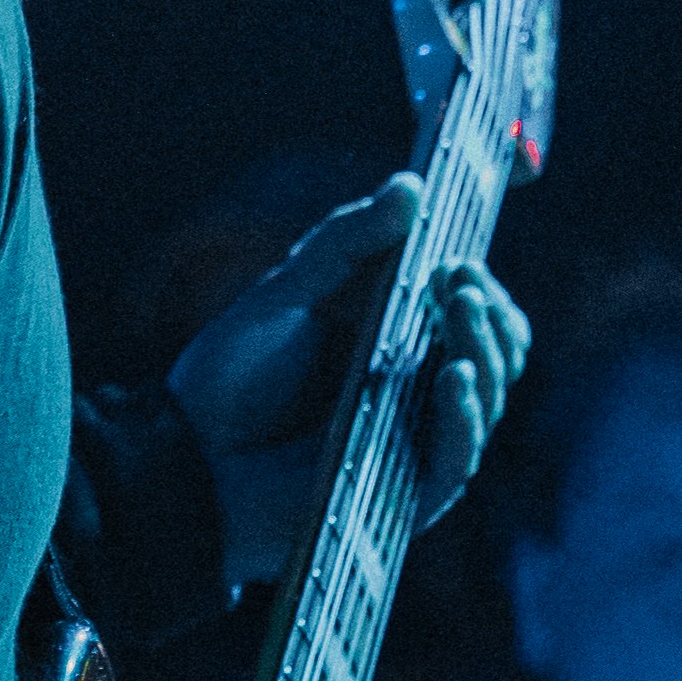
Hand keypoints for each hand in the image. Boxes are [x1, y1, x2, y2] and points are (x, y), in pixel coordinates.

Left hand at [165, 174, 530, 591]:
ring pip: (488, 401)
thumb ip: (346, 242)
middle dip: (491, 312)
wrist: (184, 462)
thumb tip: (411, 183)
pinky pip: (458, 460)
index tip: (462, 254)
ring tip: (460, 307)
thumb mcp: (285, 295)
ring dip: (486, 349)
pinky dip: (466, 416)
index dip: (482, 286)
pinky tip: (456, 374)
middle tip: (460, 278)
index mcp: (396, 349)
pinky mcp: (405, 497)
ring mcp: (415, 448)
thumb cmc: (226, 383)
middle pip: (497, 355)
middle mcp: (416, 398)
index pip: (475, 316)